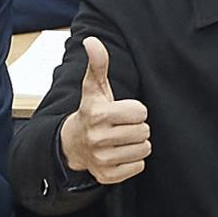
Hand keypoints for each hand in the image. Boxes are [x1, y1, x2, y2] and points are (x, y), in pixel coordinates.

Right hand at [62, 42, 154, 185]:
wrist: (73, 144)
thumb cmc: (91, 112)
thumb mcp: (94, 87)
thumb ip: (98, 63)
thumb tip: (92, 41)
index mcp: (98, 115)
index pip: (141, 112)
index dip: (135, 110)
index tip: (121, 111)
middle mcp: (98, 138)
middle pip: (144, 132)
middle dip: (136, 127)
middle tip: (120, 126)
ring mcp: (102, 159)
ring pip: (143, 149)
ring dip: (136, 144)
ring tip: (120, 139)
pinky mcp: (108, 176)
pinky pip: (138, 166)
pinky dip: (132, 161)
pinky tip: (118, 153)